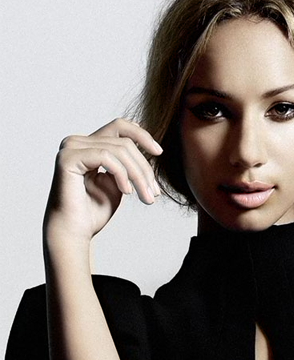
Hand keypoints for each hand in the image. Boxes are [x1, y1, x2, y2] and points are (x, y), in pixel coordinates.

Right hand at [44, 118, 161, 243]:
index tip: (159, 152)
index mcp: (89, 145)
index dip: (142, 136)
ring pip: (119, 150)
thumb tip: (150, 149)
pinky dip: (122, 175)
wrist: (75, 232)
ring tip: (146, 196)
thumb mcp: (120, 182)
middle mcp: (77, 142)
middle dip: (144, 168)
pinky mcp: (68, 157)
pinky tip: (126, 192)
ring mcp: (71, 147)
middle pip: (124, 142)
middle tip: (154, 192)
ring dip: (138, 175)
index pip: (120, 127)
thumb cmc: (95, 211)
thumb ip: (129, 164)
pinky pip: (106, 157)